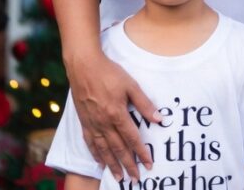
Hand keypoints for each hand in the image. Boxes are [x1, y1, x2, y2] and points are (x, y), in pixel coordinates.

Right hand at [67, 49, 158, 179]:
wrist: (83, 65)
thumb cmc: (109, 72)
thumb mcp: (131, 85)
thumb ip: (144, 104)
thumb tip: (159, 119)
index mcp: (117, 114)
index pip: (132, 138)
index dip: (141, 153)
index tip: (149, 164)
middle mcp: (104, 122)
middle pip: (118, 149)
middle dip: (128, 165)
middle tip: (135, 179)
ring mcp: (92, 123)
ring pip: (103, 149)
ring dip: (111, 165)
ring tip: (118, 177)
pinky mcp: (83, 121)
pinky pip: (90, 142)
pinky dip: (96, 154)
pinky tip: (100, 161)